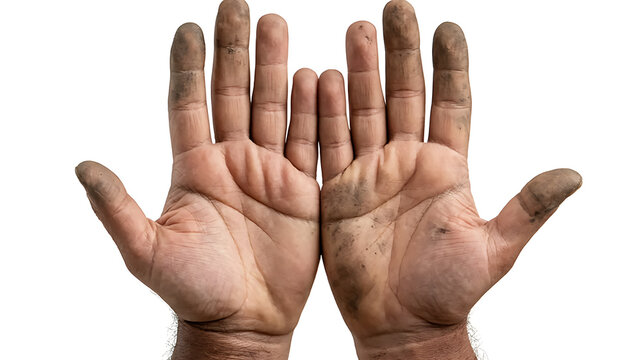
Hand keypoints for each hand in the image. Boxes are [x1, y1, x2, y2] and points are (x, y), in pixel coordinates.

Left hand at [76, 1, 319, 357]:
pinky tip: (314, 77)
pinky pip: (309, 142)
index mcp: (194, 168)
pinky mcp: (302, 190)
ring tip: (276, 26)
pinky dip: (313, 111)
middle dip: (236, 51)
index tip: (189, 27)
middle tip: (239, 7)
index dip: (188, 66)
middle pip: (233, 93)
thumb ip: (118, 208)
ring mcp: (269, 172)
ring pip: (273, 108)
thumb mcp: (147, 250)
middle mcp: (232, 161)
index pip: (189, 104)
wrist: (243, 321)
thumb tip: (83, 167)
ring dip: (275, 69)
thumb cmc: (192, 290)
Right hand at [318, 1, 580, 358]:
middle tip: (395, 10)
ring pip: (364, 111)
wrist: (401, 323)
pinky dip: (325, 114)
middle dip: (399, 53)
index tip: (447, 28)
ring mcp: (371, 173)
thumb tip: (573, 174)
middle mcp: (407, 162)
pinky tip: (321, 80)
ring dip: (360, 73)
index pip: (451, 103)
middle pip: (403, 95)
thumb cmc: (447, 290)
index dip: (450, 67)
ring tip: (357, 32)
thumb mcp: (496, 249)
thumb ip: (528, 208)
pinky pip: (330, 145)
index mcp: (446, 168)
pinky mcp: (339, 191)